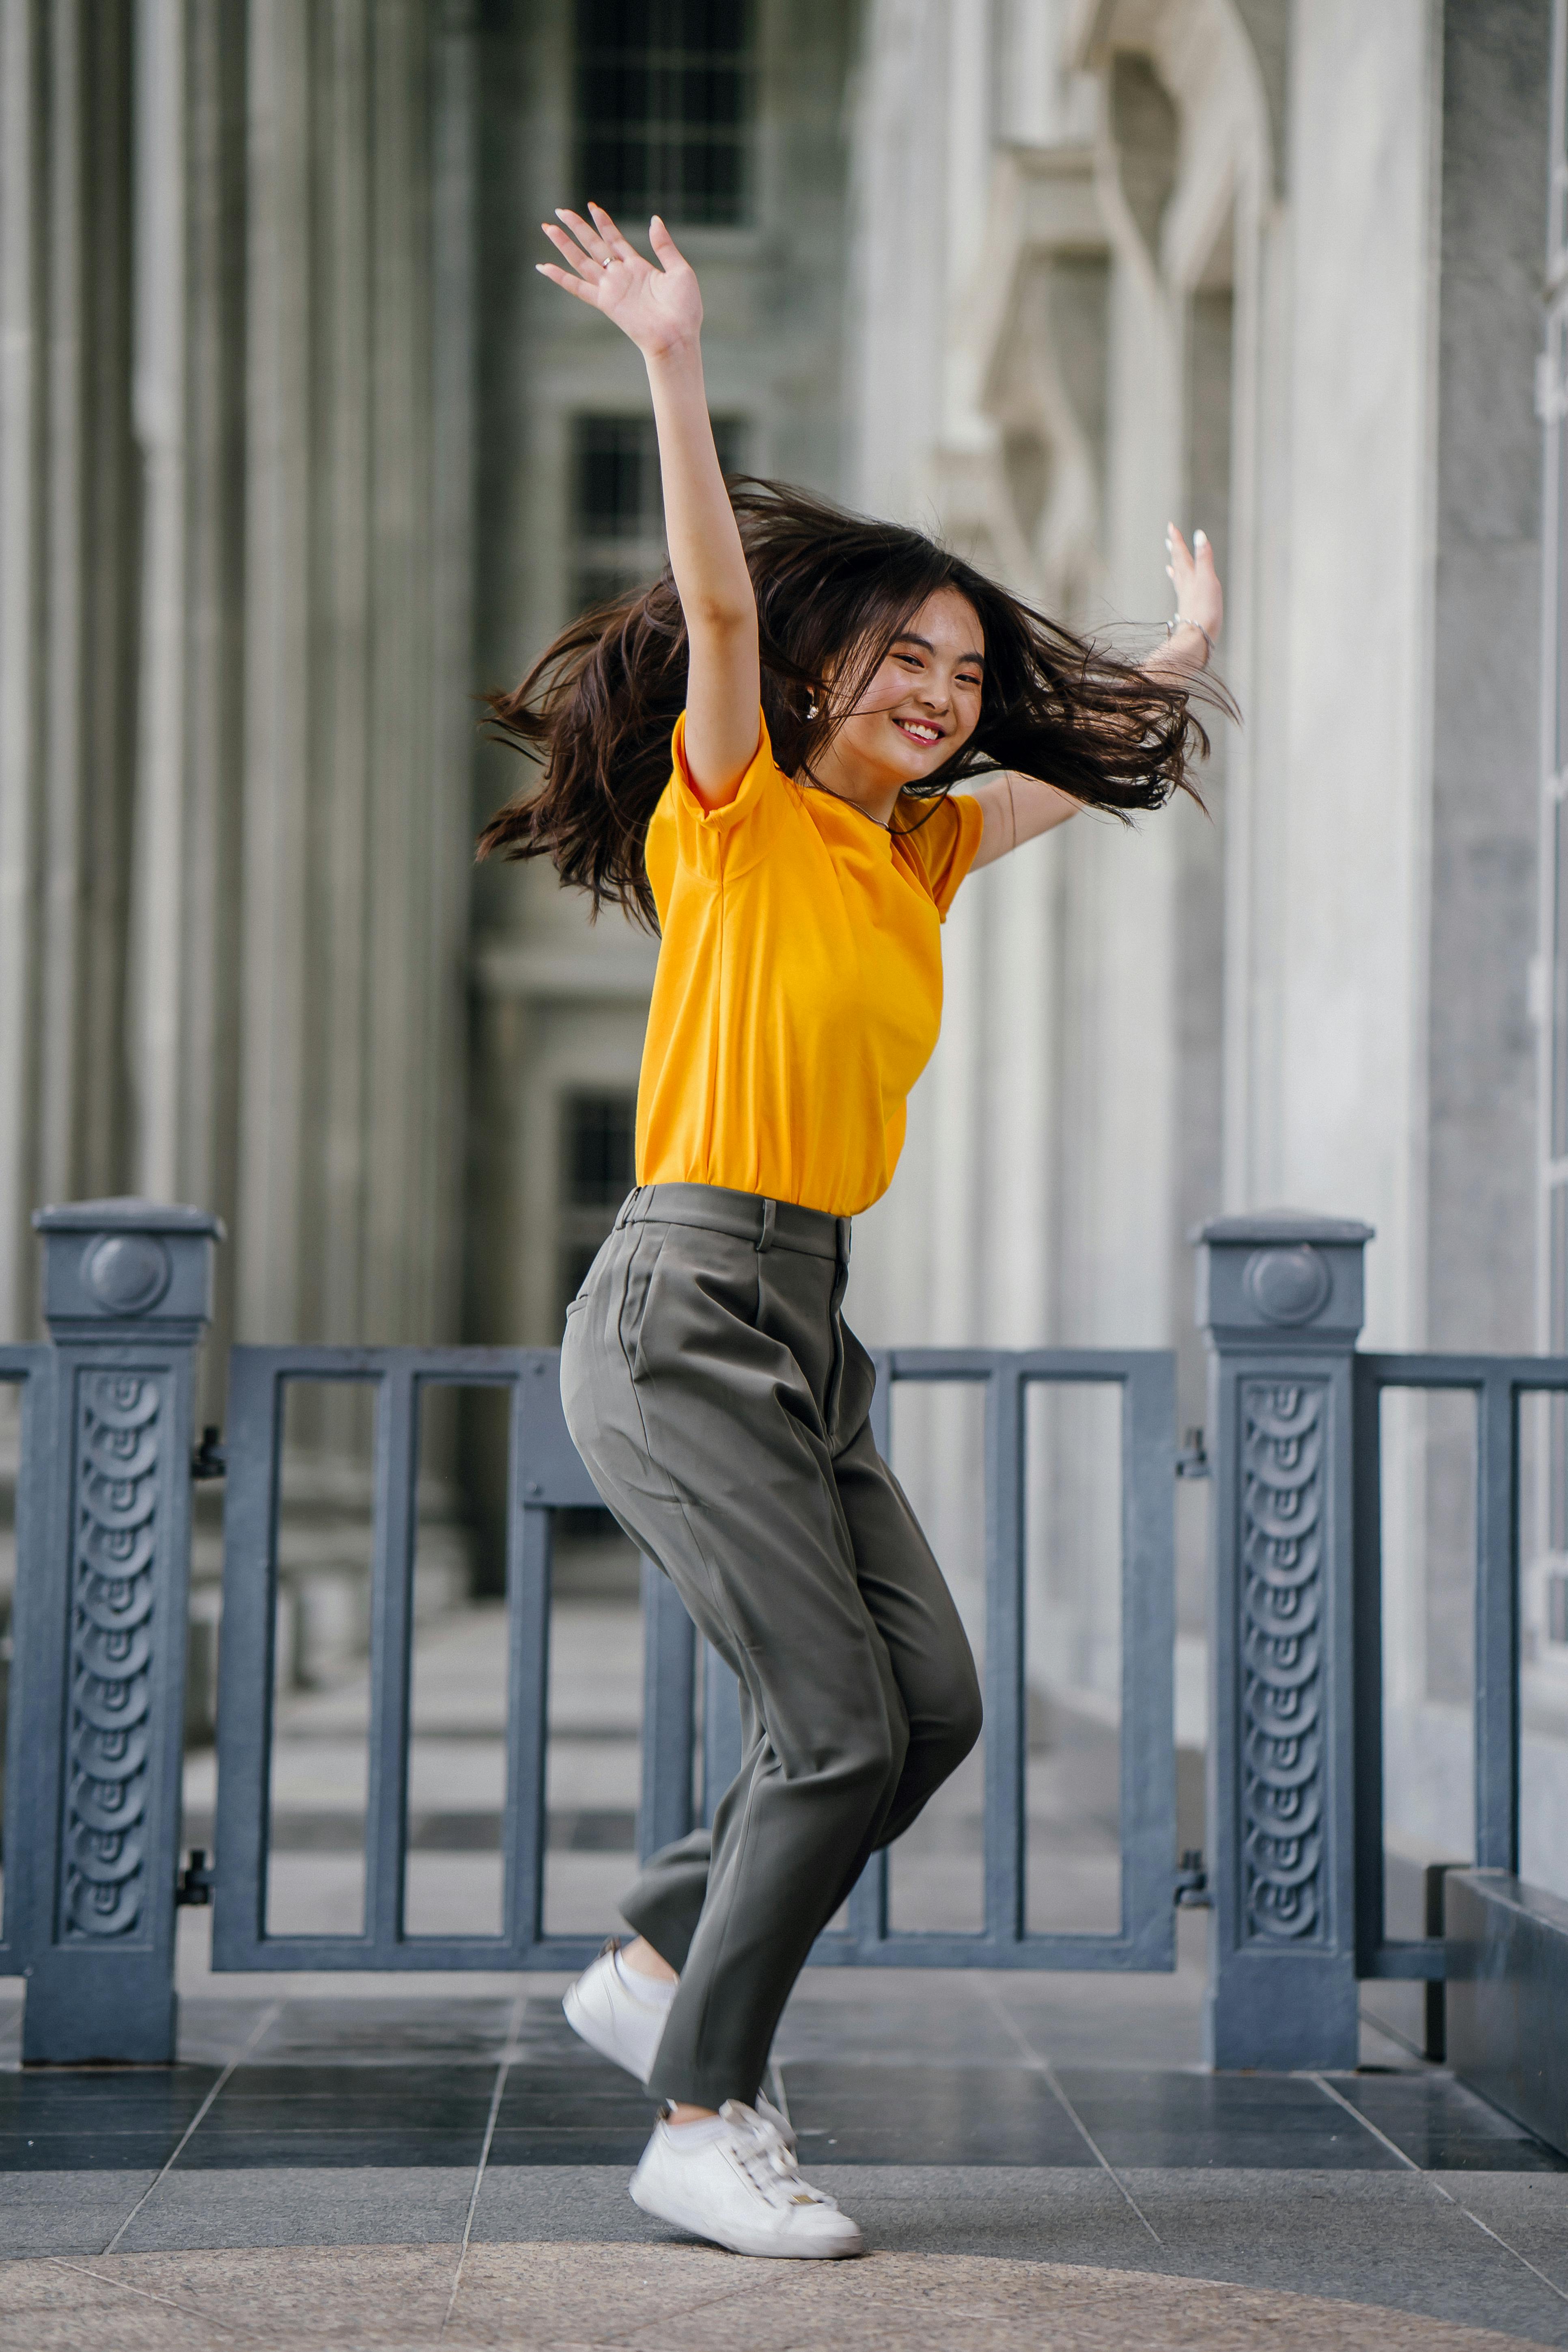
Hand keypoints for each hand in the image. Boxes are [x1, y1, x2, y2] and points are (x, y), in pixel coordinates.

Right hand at [537, 203, 702, 361]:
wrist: (678, 337)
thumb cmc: (685, 310)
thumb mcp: (680, 270)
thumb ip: (664, 245)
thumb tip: (654, 219)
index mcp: (638, 267)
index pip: (615, 239)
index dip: (603, 222)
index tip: (592, 206)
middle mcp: (621, 276)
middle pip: (593, 245)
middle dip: (577, 227)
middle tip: (560, 211)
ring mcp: (611, 289)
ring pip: (581, 261)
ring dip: (563, 244)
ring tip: (548, 228)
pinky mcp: (605, 302)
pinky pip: (577, 288)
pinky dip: (560, 278)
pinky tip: (544, 267)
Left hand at [1164, 522, 1222, 656]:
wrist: (1198, 638)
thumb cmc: (1205, 610)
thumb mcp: (1208, 579)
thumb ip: (1204, 557)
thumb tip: (1199, 534)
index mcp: (1191, 577)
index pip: (1182, 554)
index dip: (1178, 540)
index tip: (1170, 527)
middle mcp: (1186, 587)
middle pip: (1179, 565)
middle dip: (1176, 552)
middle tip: (1169, 540)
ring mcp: (1186, 599)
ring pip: (1179, 580)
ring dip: (1176, 569)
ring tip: (1171, 563)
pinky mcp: (1189, 611)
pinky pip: (1183, 594)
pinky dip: (1180, 589)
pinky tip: (1181, 593)